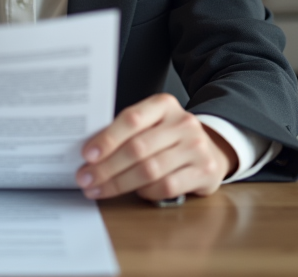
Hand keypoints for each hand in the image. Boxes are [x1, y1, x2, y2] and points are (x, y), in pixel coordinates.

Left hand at [75, 93, 234, 201]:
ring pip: (150, 169)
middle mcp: (183, 123)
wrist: (212, 148)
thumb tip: (91, 153)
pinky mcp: (204, 171)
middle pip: (138, 148)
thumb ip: (127, 132)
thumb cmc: (170, 137)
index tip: (87, 154)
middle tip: (85, 178)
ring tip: (99, 189)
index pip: (132, 119)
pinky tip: (135, 193)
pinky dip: (146, 192)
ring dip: (119, 183)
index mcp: (164, 105)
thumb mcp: (153, 124)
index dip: (107, 138)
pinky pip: (167, 185)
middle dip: (107, 167)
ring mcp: (196, 147)